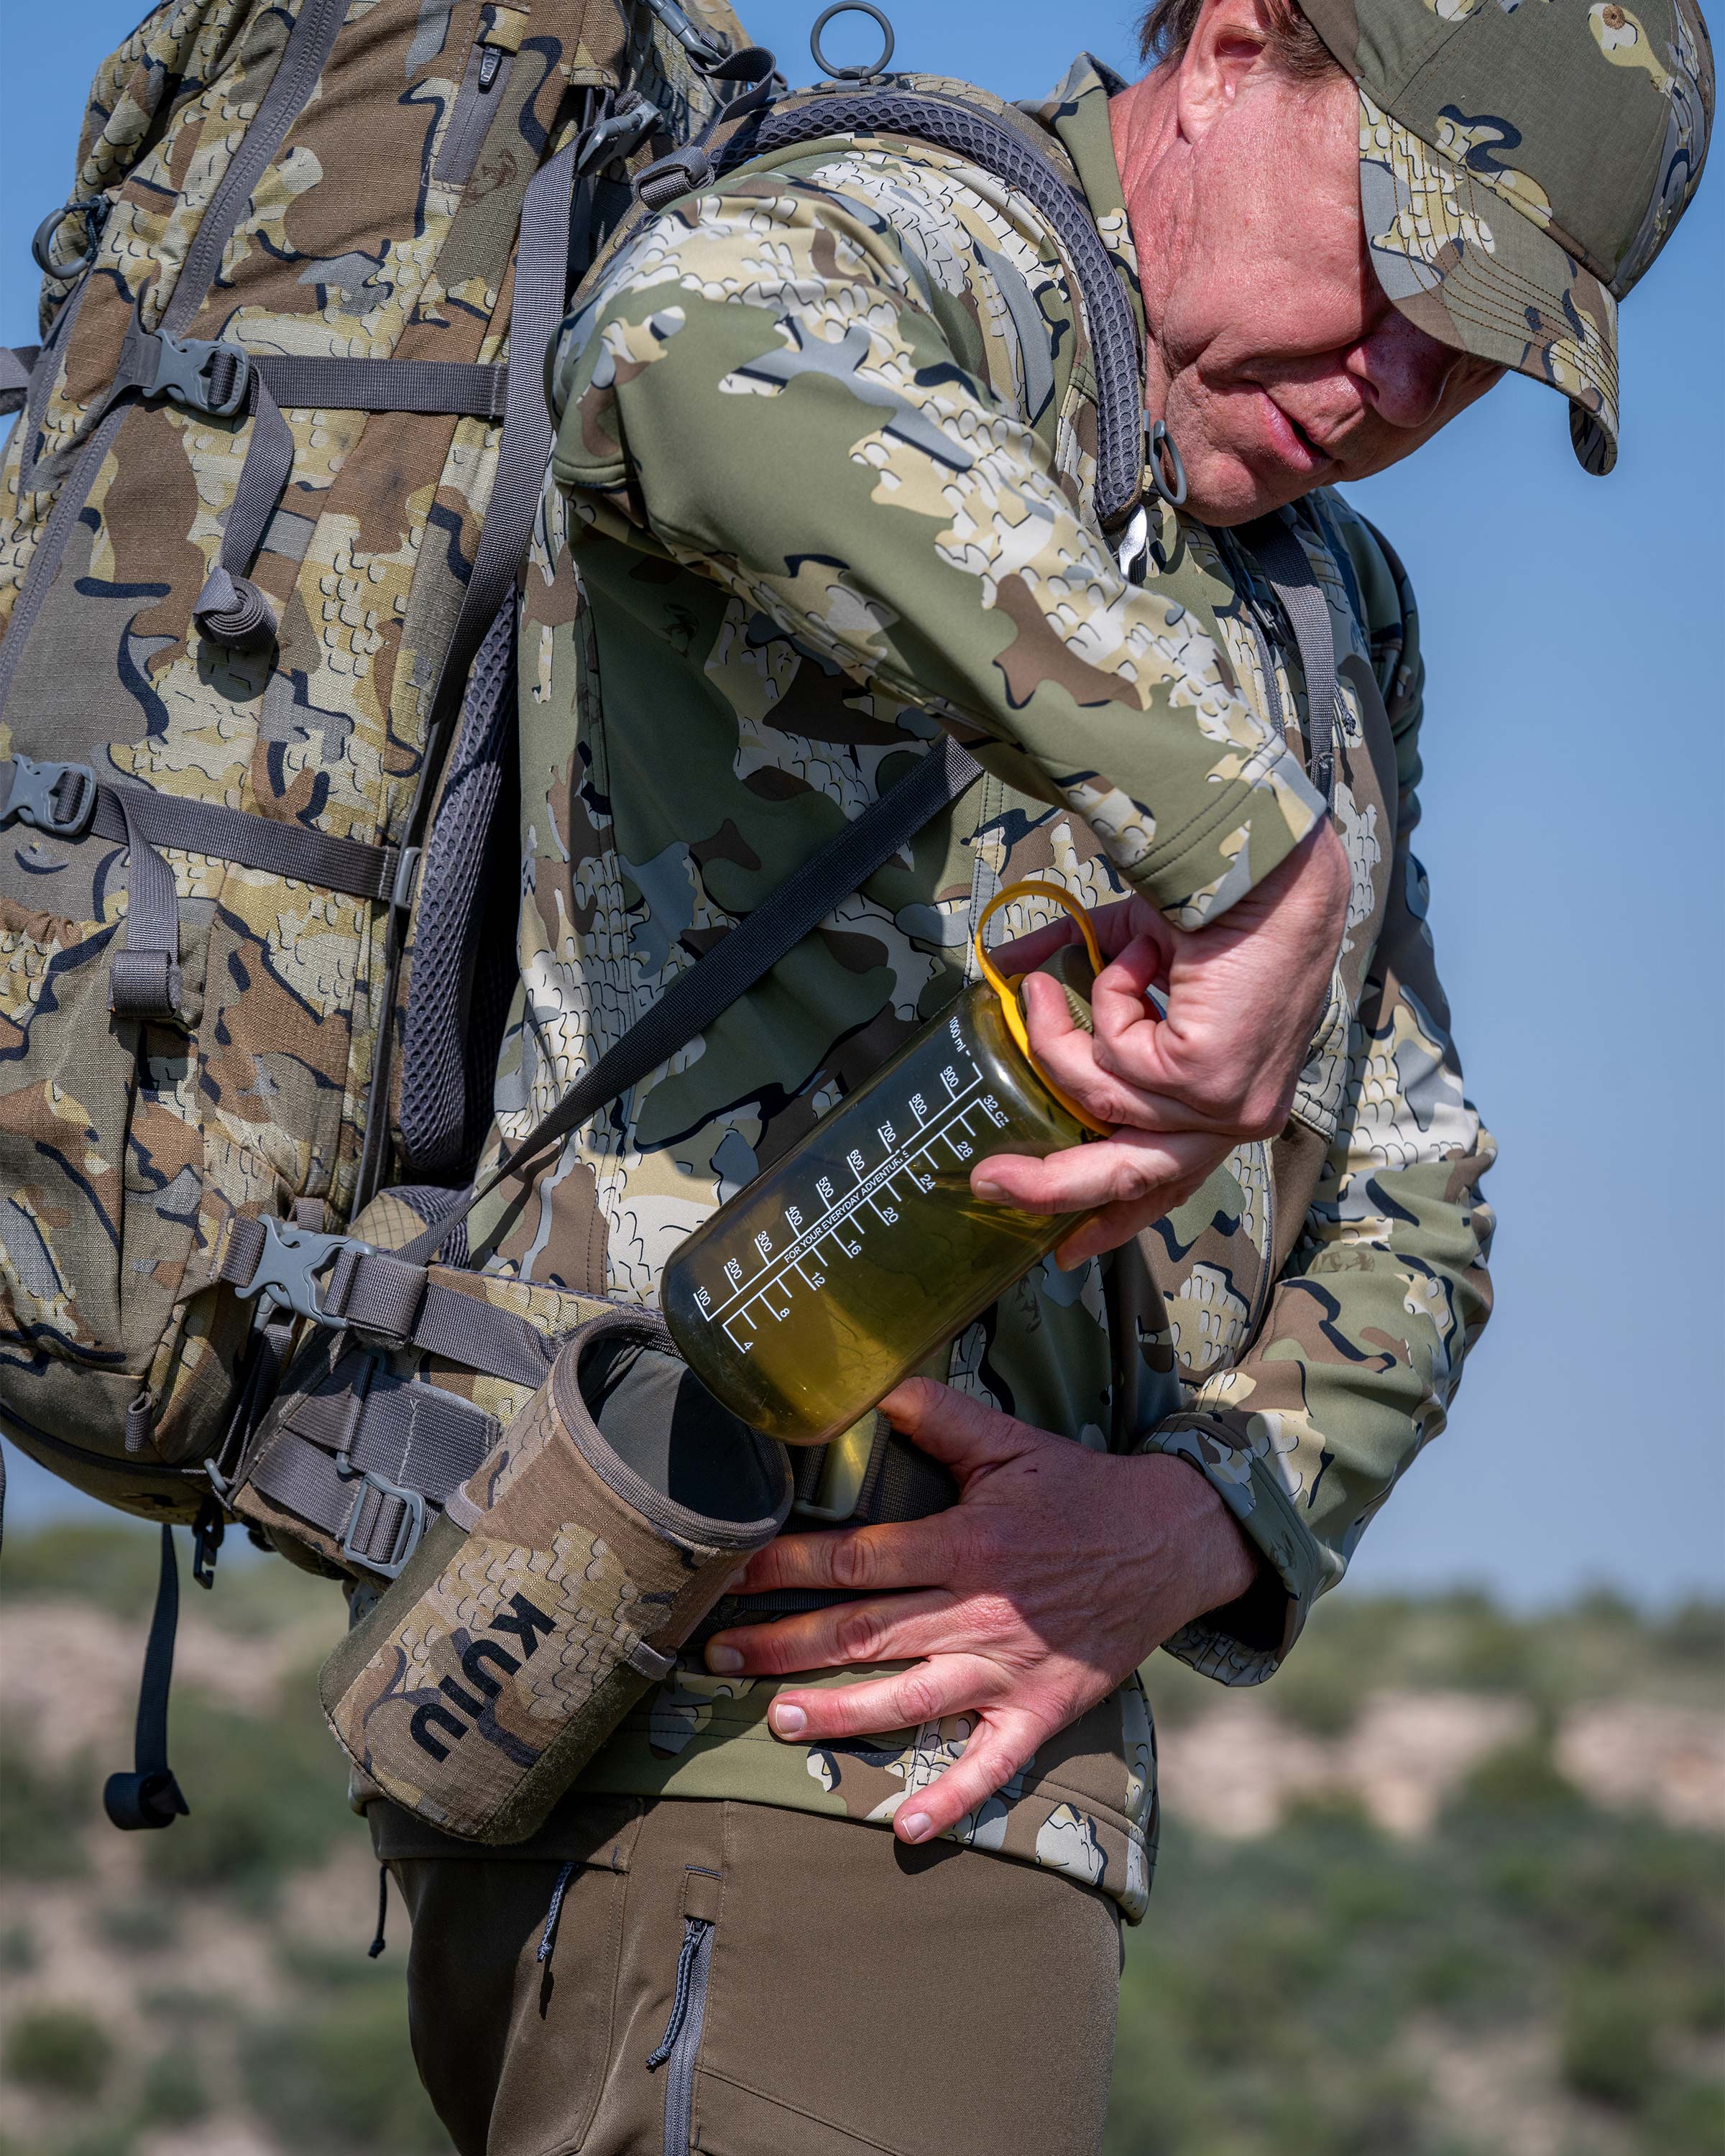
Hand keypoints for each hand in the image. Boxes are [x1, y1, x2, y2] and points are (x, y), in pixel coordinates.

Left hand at [703, 1378, 1260, 1844]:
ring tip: (777, 1722)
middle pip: (866, 1633)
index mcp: (966, 1542)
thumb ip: (939, 1416)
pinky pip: (994, 1763)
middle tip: (717, 1659)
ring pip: (911, 1699)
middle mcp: (981, 1610)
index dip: (787, 1567)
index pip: (857, 1560)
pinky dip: (951, 1797)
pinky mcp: (1044, 1709)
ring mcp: (1012, 1668)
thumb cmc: (1079, 1487)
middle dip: (785, 1646)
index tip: (729, 1575)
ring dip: (841, 1714)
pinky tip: (903, 1826)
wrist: (1173, 1541)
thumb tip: (868, 1383)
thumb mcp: (1010, 1441)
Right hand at [978, 820, 1348, 1266]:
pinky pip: (1113, 1057)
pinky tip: (1138, 960)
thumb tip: (1002, 969)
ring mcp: (1225, 1105)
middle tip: (989, 1182)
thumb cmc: (1221, 911)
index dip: (1112, 1213)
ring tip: (1043, 986)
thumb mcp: (1132, 961)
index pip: (1170, 1179)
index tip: (1068, 1247)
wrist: (1270, 874)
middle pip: (1131, 1177)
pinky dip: (1108, 1000)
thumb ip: (1073, 983)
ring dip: (1061, 1037)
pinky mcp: (1206, 1079)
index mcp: (1229, 1103)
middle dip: (1052, 1186)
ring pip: (1102, 1099)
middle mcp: (1236, 1117)